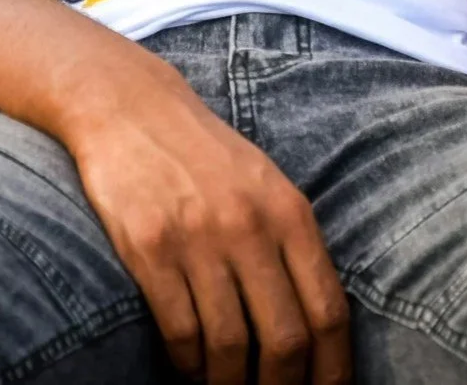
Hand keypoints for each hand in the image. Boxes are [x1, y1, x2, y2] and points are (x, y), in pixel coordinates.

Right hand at [63, 65, 350, 384]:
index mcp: (290, 212)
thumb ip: (292, 243)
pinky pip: (181, 331)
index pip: (328, 309)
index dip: (333, 367)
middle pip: (285, 339)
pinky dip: (187, 364)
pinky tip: (189, 367)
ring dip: (229, 384)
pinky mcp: (151, 250)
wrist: (133, 109)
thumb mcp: (266, 184)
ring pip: (229, 346)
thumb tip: (317, 322)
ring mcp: (200, 239)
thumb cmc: (205, 154)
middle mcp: (251, 226)